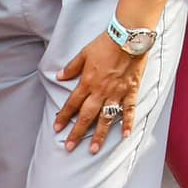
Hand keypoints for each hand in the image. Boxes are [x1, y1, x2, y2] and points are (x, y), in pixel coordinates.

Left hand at [54, 32, 142, 153]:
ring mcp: (117, 92)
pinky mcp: (131, 90)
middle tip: (70, 147)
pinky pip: (129, 109)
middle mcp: (100, 91)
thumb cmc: (106, 43)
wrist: (130, 37)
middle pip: (87, 116)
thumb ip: (72, 67)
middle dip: (77, 132)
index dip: (64, 117)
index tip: (57, 129)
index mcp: (88, 82)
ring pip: (106, 117)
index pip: (72, 104)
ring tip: (94, 150)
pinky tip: (125, 135)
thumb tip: (59, 76)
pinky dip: (128, 122)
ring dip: (100, 134)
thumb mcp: (85, 53)